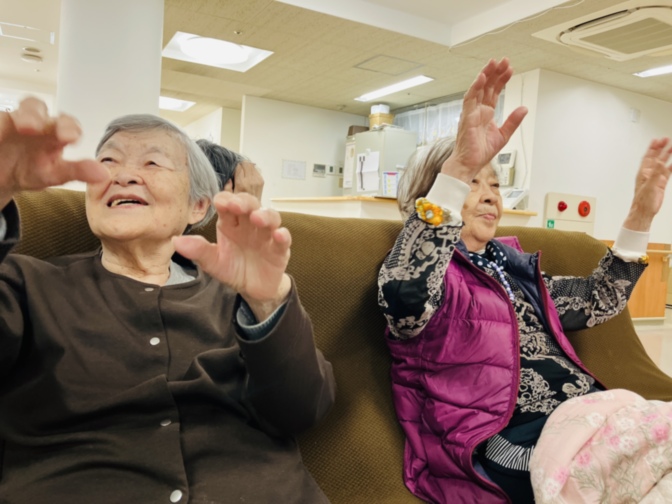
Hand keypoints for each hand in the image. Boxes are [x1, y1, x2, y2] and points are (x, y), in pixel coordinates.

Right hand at [0, 97, 108, 207]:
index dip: (69, 128)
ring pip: (16, 108)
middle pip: (36, 108)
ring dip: (21, 115)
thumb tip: (104, 174)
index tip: (71, 139)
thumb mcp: (54, 174)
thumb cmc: (32, 170)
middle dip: (36, 116)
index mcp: (54, 133)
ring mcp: (10, 120)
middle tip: (35, 128)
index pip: (66, 124)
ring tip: (23, 127)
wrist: (1, 176)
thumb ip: (77, 171)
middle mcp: (33, 121)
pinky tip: (0, 133)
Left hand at [172, 192, 290, 320]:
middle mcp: (249, 224)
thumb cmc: (233, 269)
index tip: (220, 203)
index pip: (228, 204)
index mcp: (231, 223)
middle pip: (250, 204)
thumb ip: (198, 251)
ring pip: (270, 216)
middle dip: (244, 201)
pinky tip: (279, 235)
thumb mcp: (213, 262)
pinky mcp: (280, 249)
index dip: (225, 200)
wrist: (252, 289)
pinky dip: (283, 235)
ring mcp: (266, 235)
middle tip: (236, 205)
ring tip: (257, 219)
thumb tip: (176, 241)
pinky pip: (284, 239)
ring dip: (265, 215)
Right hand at [223, 160, 263, 199]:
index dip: (234, 167)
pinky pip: (257, 169)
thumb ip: (227, 187)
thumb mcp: (228, 197)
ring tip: (243, 174)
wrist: (252, 210)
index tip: (232, 172)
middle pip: (246, 163)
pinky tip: (249, 177)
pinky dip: (252, 170)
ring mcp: (258, 180)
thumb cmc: (238, 203)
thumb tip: (229, 178)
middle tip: (238, 172)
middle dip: (241, 165)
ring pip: (252, 165)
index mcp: (241, 183)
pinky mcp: (262, 180)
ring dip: (247, 167)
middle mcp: (251, 180)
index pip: (238, 166)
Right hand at [442, 58, 527, 181]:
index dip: (502, 80)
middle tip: (504, 60)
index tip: (510, 69)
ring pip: (478, 88)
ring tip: (494, 63)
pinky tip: (482, 77)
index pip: (494, 91)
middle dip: (495, 72)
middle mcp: (478, 110)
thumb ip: (513, 121)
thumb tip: (524, 108)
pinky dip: (475, 87)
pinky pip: (469, 99)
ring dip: (485, 75)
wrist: (468, 165)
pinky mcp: (466, 118)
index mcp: (486, 113)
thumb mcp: (503, 135)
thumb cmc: (480, 152)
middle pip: (486, 86)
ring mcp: (471, 112)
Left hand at [623, 137, 671, 231]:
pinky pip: (668, 172)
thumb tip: (660, 162)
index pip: (648, 157)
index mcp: (643, 173)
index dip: (652, 148)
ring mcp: (655, 178)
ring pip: (663, 163)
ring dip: (667, 155)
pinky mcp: (661, 183)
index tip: (656, 140)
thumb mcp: (650, 185)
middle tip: (666, 139)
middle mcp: (649, 173)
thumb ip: (656, 173)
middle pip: (656, 157)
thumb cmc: (643, 201)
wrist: (644, 211)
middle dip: (660, 148)